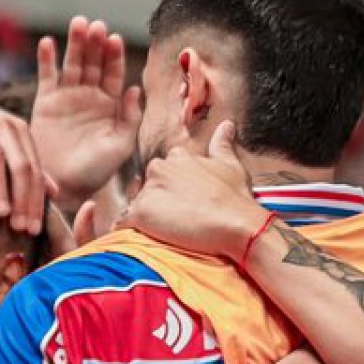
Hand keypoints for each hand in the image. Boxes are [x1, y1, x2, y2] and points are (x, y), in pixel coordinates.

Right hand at [0, 87, 48, 235]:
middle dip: (22, 198)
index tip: (33, 230)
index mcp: (18, 131)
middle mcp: (1, 123)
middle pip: (20, 164)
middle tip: (19, 227)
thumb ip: (26, 166)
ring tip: (1, 213)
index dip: (35, 201)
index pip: (33, 170)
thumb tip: (54, 193)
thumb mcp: (1, 145)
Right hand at [30, 16, 141, 207]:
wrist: (65, 188)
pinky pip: (47, 77)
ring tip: (77, 24)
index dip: (114, 55)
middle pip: (93, 62)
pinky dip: (47, 59)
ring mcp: (67, 97)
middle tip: (95, 25)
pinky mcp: (46, 103)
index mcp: (111, 104)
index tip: (114, 39)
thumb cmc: (96, 171)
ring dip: (74, 44)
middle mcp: (90, 96)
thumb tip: (133, 89)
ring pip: (72, 64)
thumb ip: (129, 118)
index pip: (114, 73)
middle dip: (94, 43)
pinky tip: (48, 42)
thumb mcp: (119, 146)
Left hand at [122, 123, 264, 259]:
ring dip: (146, 216)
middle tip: (175, 218)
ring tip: (167, 230)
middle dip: (156, 200)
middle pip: (147, 186)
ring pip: (136, 204)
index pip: (163, 171)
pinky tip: (144, 237)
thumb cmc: (237, 199)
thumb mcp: (232, 166)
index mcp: (178, 157)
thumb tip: (226, 126)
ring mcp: (149, 190)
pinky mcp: (141, 213)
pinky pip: (124, 222)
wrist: (238, 224)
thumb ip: (222, 144)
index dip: (171, 189)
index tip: (183, 201)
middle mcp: (160, 168)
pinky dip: (130, 230)